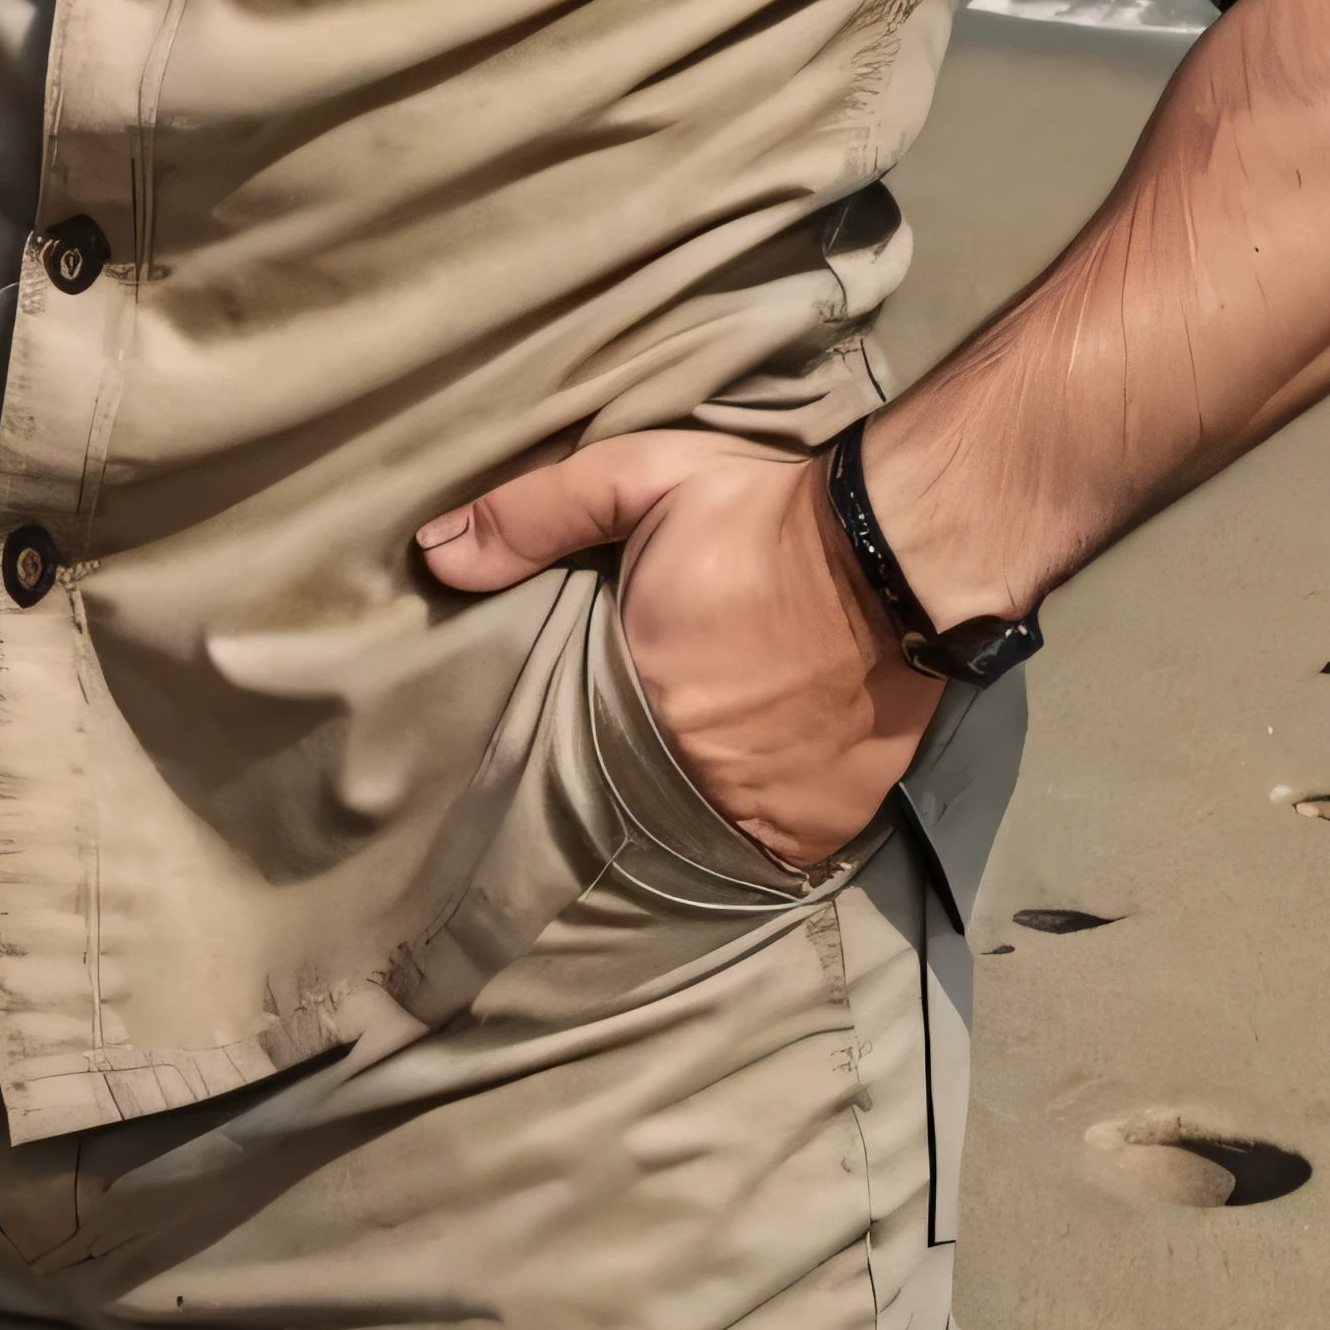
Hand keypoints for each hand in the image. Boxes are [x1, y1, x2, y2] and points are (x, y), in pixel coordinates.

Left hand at [419, 432, 941, 868]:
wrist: (898, 548)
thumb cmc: (761, 513)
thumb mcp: (638, 481)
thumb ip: (534, 516)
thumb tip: (431, 552)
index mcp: (639, 696)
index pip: (578, 746)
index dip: (582, 732)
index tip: (592, 715)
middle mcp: (695, 771)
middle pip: (641, 789)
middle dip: (641, 763)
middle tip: (660, 726)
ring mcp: (765, 810)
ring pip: (706, 826)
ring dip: (701, 799)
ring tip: (713, 753)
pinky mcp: (826, 826)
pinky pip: (774, 847)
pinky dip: (765, 819)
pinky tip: (766, 776)